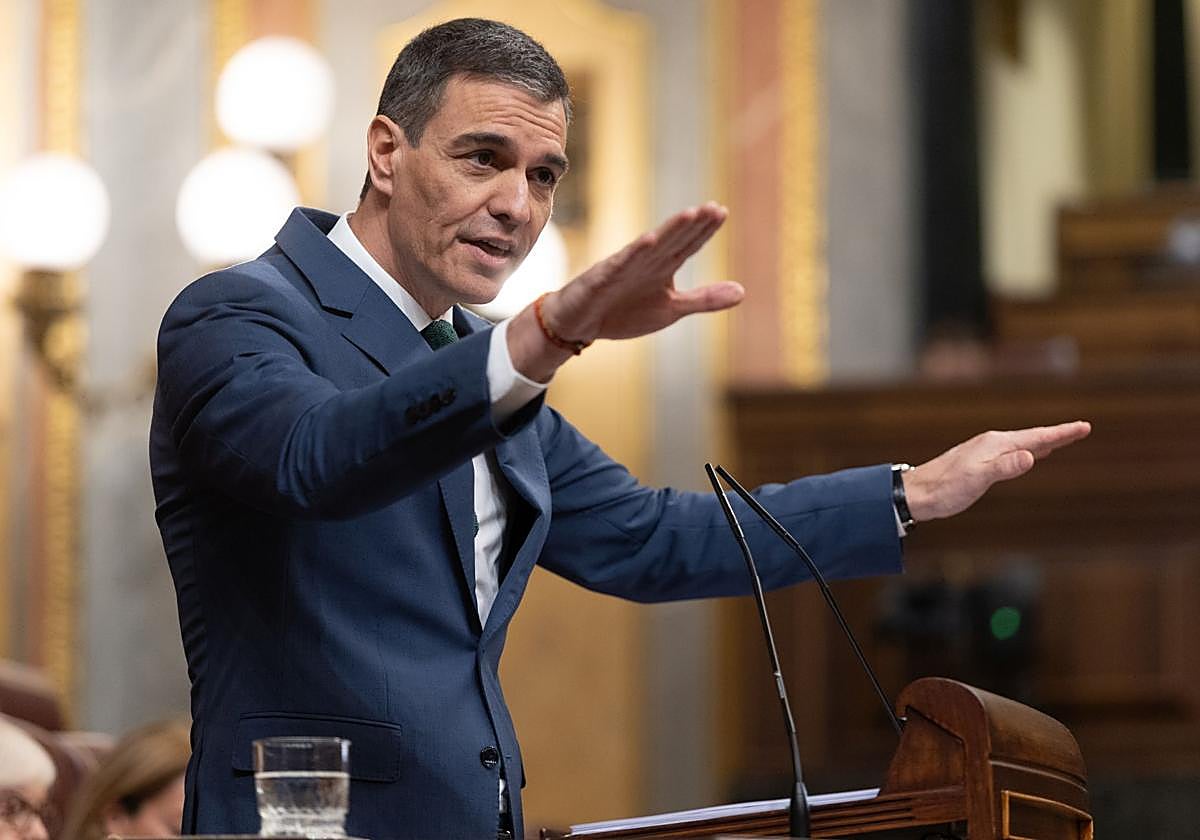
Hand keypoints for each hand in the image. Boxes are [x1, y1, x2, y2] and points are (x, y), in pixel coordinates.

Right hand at [508, 202, 742, 380]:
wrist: (579, 323)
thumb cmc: (624, 312)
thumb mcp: (672, 309)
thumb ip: (704, 299)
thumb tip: (743, 291)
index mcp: (663, 268)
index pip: (687, 246)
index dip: (704, 231)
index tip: (722, 212)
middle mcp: (645, 262)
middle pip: (672, 240)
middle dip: (692, 224)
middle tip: (712, 208)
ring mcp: (623, 268)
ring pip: (650, 247)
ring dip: (668, 231)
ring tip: (688, 215)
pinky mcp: (602, 278)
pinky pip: (619, 265)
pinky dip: (633, 254)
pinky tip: (648, 241)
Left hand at [904, 421, 1091, 522]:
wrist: (917, 493)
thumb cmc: (946, 488)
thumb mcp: (978, 479)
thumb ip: (1004, 467)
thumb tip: (1030, 456)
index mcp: (995, 444)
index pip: (1036, 437)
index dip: (1061, 434)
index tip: (1084, 427)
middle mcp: (991, 443)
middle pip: (1032, 437)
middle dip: (1057, 434)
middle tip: (1081, 430)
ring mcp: (985, 452)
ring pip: (1022, 444)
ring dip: (1043, 442)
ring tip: (1060, 440)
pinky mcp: (980, 462)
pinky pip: (1012, 453)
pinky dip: (1027, 451)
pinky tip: (1028, 455)